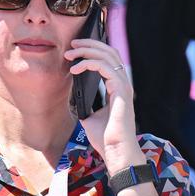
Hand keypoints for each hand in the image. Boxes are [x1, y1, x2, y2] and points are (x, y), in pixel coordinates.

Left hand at [64, 38, 143, 168]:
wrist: (115, 151)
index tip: (75, 50)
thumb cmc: (104, 138)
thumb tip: (73, 97)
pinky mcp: (121, 91)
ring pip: (109, 56)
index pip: (108, 59)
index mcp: (117, 88)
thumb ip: (85, 104)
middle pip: (110, 52)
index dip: (93, 50)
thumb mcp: (89, 116)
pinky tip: (76, 69)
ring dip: (87, 51)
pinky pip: (106, 68)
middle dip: (90, 44)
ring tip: (70, 54)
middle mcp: (123, 84)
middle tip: (72, 44)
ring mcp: (124, 86)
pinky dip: (89, 64)